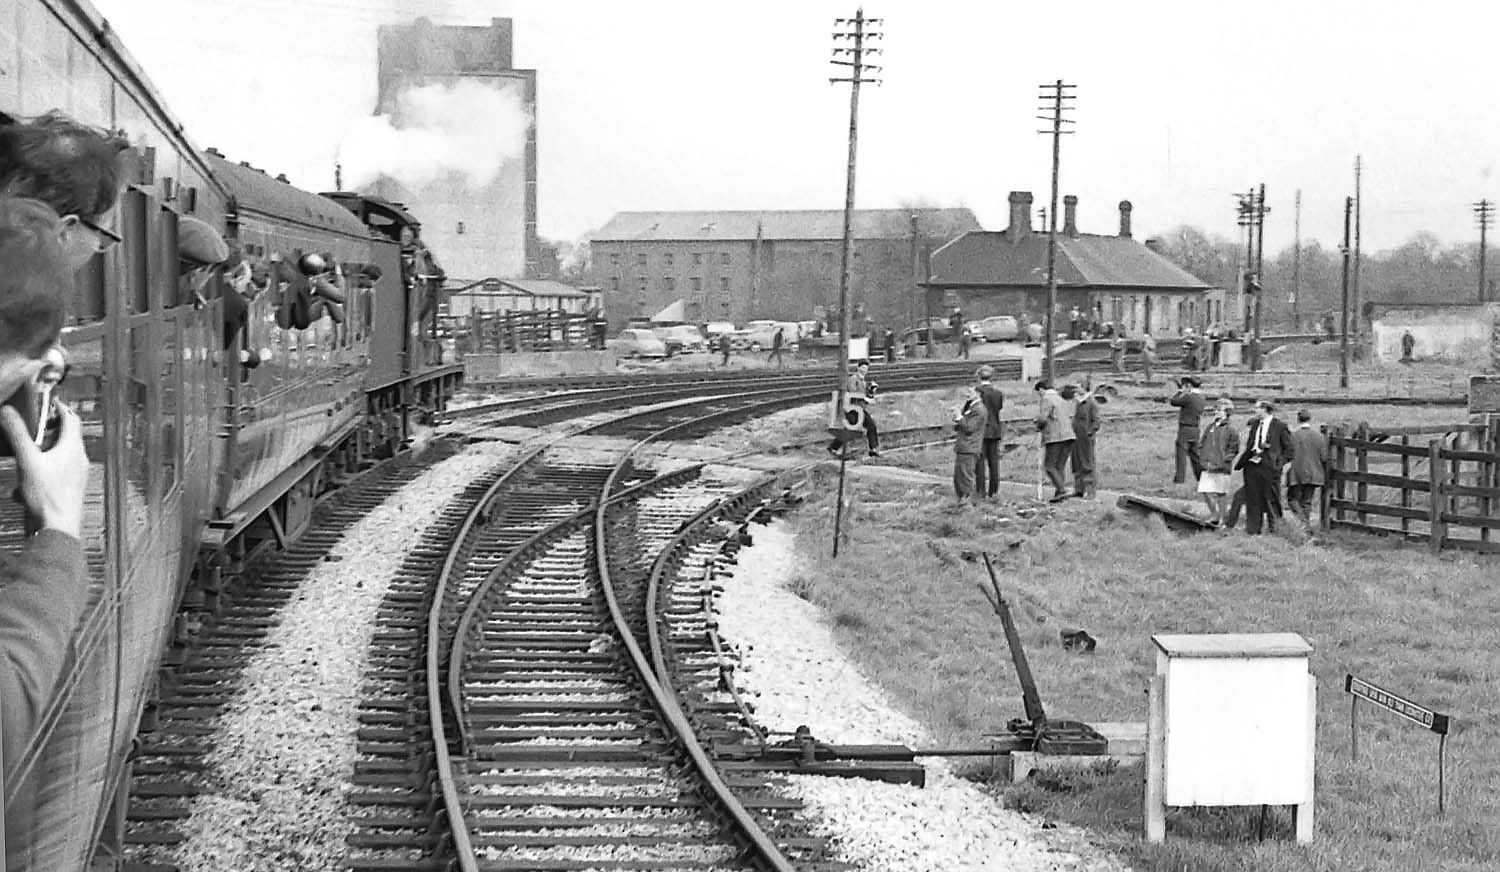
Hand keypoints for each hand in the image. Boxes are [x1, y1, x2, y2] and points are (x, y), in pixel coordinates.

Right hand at [2, 403, 86, 537]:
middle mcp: (78, 460)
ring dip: (41, 454)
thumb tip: (8, 412)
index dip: (58, 407)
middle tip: (33, 426)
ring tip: (26, 455)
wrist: (58, 529)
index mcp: (73, 448)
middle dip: (47, 430)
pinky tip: (23, 488)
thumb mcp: (27, 461)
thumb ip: (17, 434)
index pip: (71, 418)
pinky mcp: (68, 490)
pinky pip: (53, 475)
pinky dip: (38, 475)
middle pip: (66, 436)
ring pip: (58, 456)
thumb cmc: (49, 498)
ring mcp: (76, 475)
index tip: (46, 401)